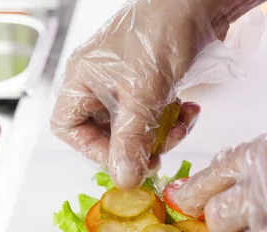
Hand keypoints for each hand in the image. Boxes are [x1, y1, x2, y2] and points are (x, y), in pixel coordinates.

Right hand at [50, 0, 241, 188]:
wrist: (198, 2)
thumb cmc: (161, 32)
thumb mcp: (144, 92)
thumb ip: (131, 139)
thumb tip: (124, 179)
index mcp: (81, 79)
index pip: (68, 128)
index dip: (93, 151)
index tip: (124, 161)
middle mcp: (98, 83)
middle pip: (105, 133)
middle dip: (136, 145)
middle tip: (160, 153)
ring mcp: (125, 84)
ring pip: (134, 128)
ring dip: (160, 134)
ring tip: (182, 123)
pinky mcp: (150, 84)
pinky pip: (153, 115)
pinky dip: (172, 119)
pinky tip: (190, 110)